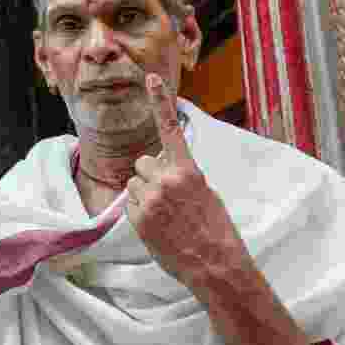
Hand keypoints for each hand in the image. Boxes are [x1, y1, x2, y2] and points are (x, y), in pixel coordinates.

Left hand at [125, 74, 253, 291]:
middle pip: (143, 162)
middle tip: (168, 196)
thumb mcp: (206, 193)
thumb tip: (163, 166)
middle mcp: (165, 180)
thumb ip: (183, 174)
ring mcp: (149, 200)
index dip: (160, 102)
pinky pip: (129, 204)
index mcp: (187, 170)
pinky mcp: (137, 219)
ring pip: (134, 183)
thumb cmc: (216, 229)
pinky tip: (158, 225)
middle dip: (151, 174)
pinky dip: (139, 211)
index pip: (170, 129)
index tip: (150, 78)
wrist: (215, 265)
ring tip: (165, 213)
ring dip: (143, 193)